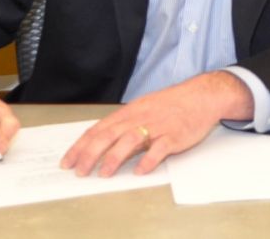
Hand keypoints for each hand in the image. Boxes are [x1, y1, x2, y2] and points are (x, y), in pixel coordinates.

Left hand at [61, 70, 253, 176]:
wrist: (201, 96)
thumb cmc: (171, 104)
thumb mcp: (143, 109)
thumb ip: (124, 124)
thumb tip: (103, 141)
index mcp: (129, 112)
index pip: (99, 129)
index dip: (81, 145)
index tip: (68, 161)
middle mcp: (139, 118)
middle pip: (109, 135)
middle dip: (91, 153)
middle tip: (79, 171)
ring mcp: (157, 126)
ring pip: (130, 140)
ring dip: (115, 157)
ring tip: (104, 173)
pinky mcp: (174, 135)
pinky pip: (159, 148)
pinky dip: (149, 160)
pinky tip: (140, 171)